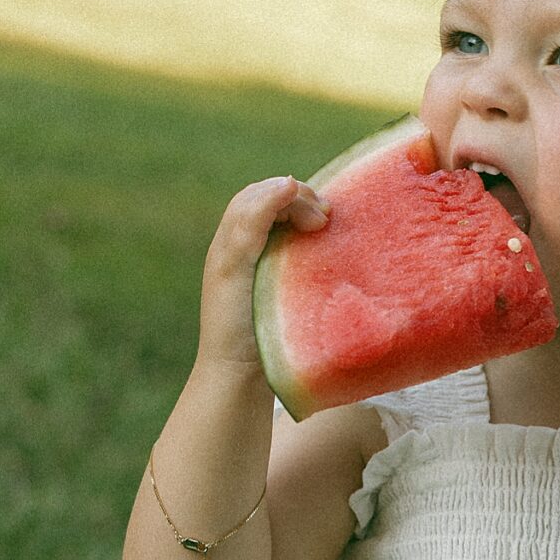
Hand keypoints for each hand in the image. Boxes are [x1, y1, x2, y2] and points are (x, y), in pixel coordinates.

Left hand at [196, 176, 327, 373]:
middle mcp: (244, 251)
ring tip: (329, 228)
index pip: (260, 197)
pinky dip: (310, 241)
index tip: (319, 213)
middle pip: (272, 205)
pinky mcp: (276, 290)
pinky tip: (326, 251)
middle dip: (301, 201)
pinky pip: (292, 250)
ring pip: (283, 225)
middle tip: (328, 218)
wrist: (237, 378)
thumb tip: (286, 181)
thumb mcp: (234, 264)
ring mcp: (261, 270)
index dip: (289, 193)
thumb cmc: (235, 323)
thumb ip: (251, 221)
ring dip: (306, 218)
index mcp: (231, 243)